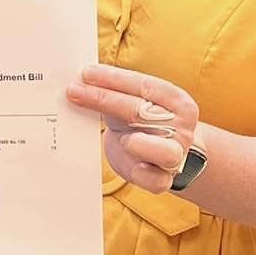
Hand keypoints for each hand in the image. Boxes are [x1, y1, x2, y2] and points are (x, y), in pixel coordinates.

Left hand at [66, 64, 198, 195]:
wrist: (156, 155)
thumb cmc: (139, 122)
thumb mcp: (129, 103)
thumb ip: (112, 91)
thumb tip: (79, 80)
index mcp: (177, 102)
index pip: (145, 85)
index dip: (114, 78)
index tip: (86, 73)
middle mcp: (181, 127)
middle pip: (142, 112)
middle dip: (105, 99)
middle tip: (74, 91)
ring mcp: (175, 155)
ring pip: (164, 151)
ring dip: (141, 144)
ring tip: (123, 139)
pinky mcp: (164, 178)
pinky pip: (157, 181)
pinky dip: (145, 175)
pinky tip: (135, 167)